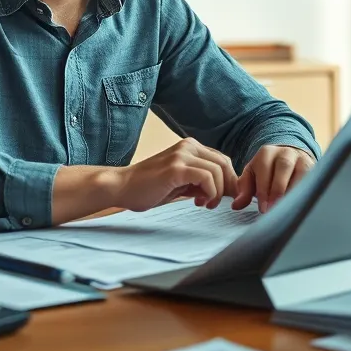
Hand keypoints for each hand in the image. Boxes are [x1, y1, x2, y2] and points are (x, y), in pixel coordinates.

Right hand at [113, 137, 238, 211]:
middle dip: (228, 187)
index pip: (221, 160)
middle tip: (218, 203)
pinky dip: (210, 192)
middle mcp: (188, 146)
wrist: (122, 187)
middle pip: (224, 164)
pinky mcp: (176, 168)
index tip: (223, 199)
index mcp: (190, 147)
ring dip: (218, 192)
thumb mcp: (181, 183)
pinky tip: (200, 202)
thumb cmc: (149, 188)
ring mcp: (182, 155)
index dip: (228, 181)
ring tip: (206, 204)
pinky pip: (206, 177)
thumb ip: (200, 182)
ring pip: (218, 170)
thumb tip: (226, 191)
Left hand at [232, 145, 314, 212]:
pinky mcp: (315, 168)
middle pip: (283, 167)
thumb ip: (244, 190)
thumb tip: (236, 206)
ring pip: (301, 173)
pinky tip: (302, 206)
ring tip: (288, 211)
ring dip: (294, 192)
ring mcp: (302, 159)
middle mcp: (286, 152)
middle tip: (273, 211)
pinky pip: (313, 180)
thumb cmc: (267, 172)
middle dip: (278, 190)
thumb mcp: (253, 176)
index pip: (264, 168)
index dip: (264, 189)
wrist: (290, 158)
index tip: (263, 209)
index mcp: (266, 152)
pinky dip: (307, 193)